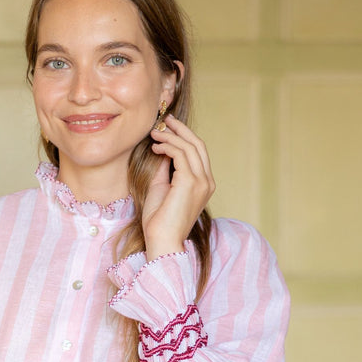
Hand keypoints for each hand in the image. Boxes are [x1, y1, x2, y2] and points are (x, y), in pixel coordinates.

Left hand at [142, 115, 215, 259]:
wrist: (161, 240)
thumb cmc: (159, 220)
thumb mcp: (161, 187)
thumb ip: (165, 168)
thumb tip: (162, 149)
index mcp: (203, 184)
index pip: (198, 153)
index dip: (184, 137)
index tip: (167, 129)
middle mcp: (207, 182)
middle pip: (198, 145)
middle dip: (180, 130)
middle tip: (164, 121)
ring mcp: (202, 182)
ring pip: (190, 147)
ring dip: (171, 137)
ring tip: (154, 134)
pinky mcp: (191, 183)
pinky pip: (181, 155)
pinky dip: (168, 147)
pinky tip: (155, 147)